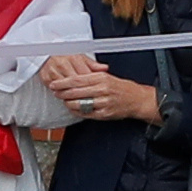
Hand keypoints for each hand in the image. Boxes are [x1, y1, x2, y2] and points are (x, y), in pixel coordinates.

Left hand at [37, 55, 157, 124]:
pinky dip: (78, 112)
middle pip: (76, 92)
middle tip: (55, 92)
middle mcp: (102, 89)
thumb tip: (73, 78)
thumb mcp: (107, 77)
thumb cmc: (121, 88)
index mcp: (101, 78)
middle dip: (62, 93)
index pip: (77, 79)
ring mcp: (103, 102)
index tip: (54, 83)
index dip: (63, 82)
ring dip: (69, 103)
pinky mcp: (104, 114)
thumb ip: (91, 77)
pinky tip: (74, 109)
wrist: (137, 100)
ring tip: (64, 101)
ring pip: (79, 104)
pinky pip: (86, 113)